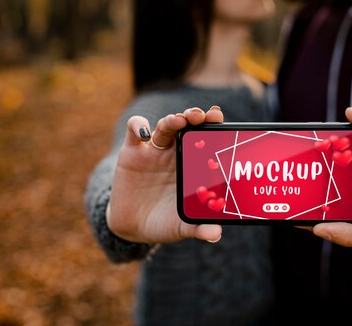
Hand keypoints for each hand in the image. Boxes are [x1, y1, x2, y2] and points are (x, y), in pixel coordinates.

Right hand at [106, 106, 223, 243]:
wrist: (132, 228)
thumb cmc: (164, 223)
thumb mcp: (182, 227)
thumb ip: (198, 228)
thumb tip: (215, 234)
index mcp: (193, 164)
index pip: (205, 138)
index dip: (212, 126)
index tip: (219, 120)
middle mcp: (176, 152)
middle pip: (187, 126)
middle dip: (195, 117)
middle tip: (203, 116)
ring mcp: (154, 151)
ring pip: (165, 126)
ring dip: (173, 120)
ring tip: (180, 121)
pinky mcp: (132, 152)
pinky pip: (134, 131)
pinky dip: (138, 125)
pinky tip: (144, 131)